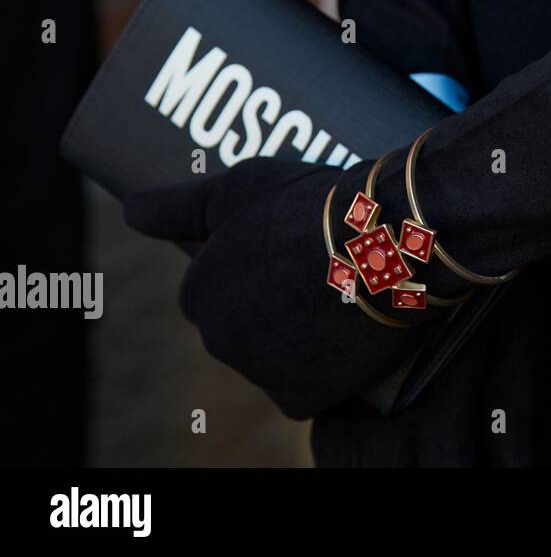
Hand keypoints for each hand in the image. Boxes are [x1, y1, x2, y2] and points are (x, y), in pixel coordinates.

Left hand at [125, 158, 430, 418]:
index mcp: (198, 291)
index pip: (216, 290)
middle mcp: (217, 339)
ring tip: (344, 297)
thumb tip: (129, 210)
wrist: (387, 242)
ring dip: (299, 338)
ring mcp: (258, 373)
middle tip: (321, 272)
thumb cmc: (313, 205)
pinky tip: (350, 334)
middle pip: (245, 328)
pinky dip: (325, 368)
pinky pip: (307, 387)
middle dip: (275, 307)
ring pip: (275, 359)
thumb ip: (177, 206)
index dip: (256, 269)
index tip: (292, 251)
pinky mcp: (301, 397)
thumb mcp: (240, 187)